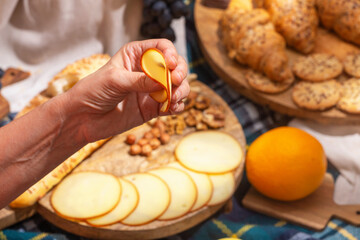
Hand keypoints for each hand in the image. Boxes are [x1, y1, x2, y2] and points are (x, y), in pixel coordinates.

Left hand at [64, 39, 188, 142]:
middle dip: (180, 72)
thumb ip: (140, 81)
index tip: (171, 64)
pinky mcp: (154, 107)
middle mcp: (148, 71)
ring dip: (181, 90)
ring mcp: (152, 90)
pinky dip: (177, 105)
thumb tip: (164, 82)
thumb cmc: (93, 91)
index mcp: (136, 55)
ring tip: (174, 99)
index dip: (170, 53)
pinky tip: (172, 108)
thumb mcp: (115, 80)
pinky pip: (173, 104)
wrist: (83, 118)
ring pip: (178, 86)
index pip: (162, 47)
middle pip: (175, 66)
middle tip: (175, 82)